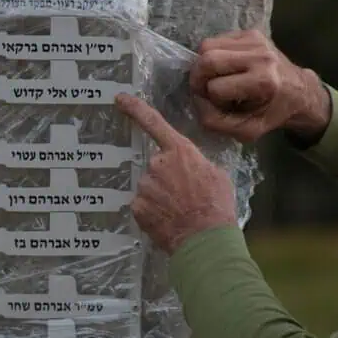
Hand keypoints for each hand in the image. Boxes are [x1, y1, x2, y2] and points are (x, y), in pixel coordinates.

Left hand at [114, 92, 236, 254]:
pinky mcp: (137, 207)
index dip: (135, 108)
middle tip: (186, 196)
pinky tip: (169, 221)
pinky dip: (154, 213)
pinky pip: (144, 206)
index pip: (154, 123)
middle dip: (167, 178)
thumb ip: (199, 165)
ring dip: (161, 197)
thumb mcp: (218, 176)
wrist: (206, 239)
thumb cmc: (217, 206)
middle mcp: (157, 164)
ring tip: (180, 213)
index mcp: (180, 151)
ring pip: (150, 187)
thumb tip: (193, 169)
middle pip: (156, 166)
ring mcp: (145, 186)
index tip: (120, 99)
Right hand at [189, 29, 329, 142]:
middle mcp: (261, 57)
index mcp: (263, 82)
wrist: (299, 91)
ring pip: (207, 45)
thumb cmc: (272, 113)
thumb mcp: (247, 131)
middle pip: (208, 60)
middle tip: (204, 89)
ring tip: (218, 77)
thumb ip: (216, 121)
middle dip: (199, 78)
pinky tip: (227, 67)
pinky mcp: (252, 32)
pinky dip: (214, 54)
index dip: (211, 99)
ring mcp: (256, 40)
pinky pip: (216, 39)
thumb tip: (196, 99)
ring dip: (205, 65)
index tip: (220, 104)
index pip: (216, 88)